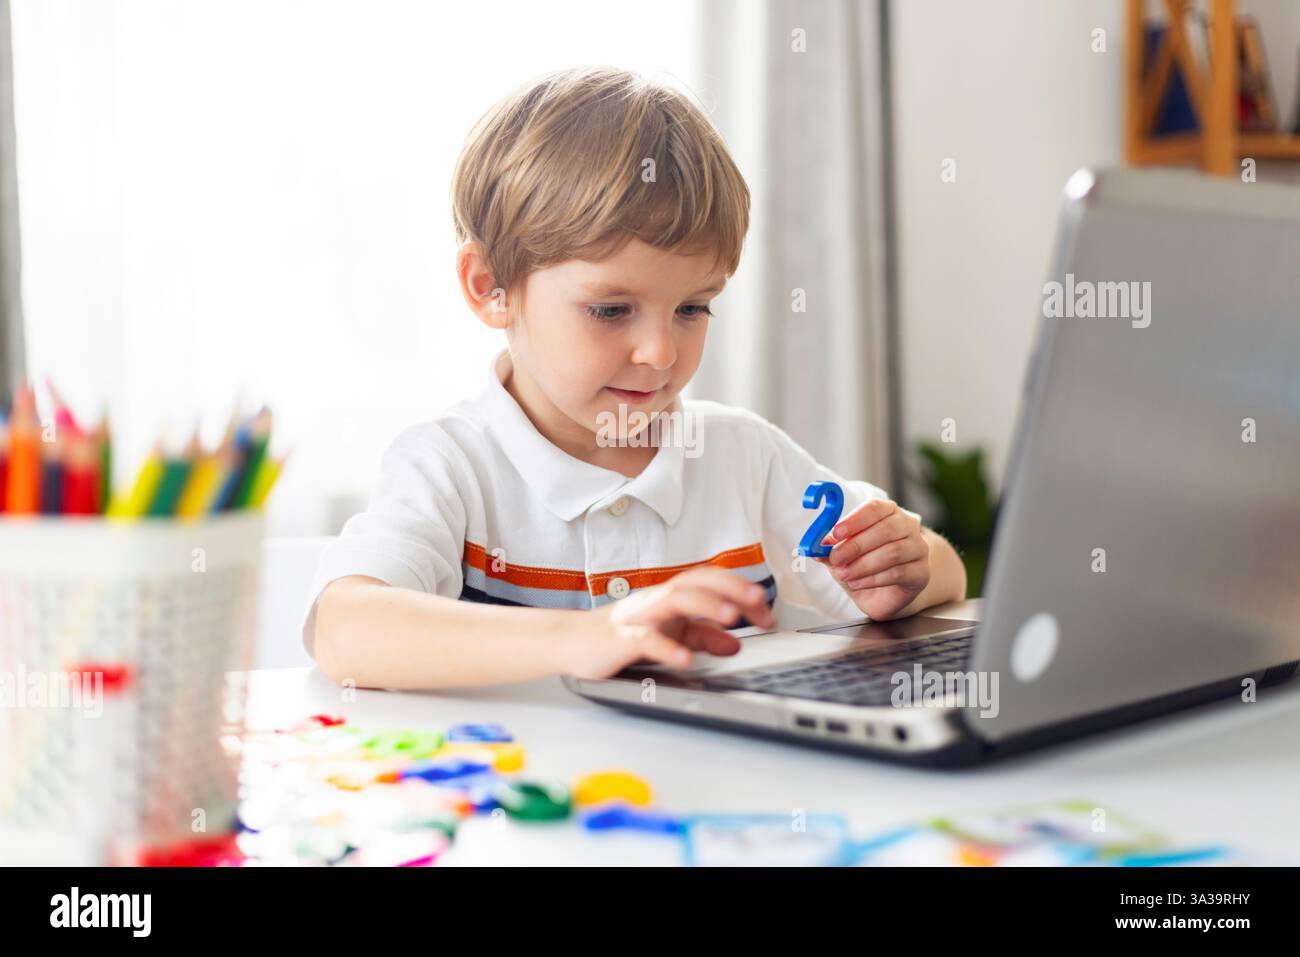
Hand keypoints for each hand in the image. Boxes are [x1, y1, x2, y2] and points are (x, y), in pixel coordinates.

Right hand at [561, 567, 774, 678]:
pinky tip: (685, 659)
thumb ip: (701, 638)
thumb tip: (735, 644)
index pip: (710, 582)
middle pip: (696, 584)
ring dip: (705, 607)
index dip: (740, 590)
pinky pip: (646, 639)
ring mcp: (640, 616)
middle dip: (730, 590)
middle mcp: (657, 600)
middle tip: (758, 603)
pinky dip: (667, 648)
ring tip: (730, 619)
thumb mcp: (670, 635)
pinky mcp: (622, 638)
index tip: (766, 611)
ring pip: (674, 601)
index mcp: (670, 597)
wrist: (573, 642)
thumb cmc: (621, 635)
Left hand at [815, 499, 929, 619]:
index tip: (836, 533)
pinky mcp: (921, 573)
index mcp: (888, 513)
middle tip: (836, 558)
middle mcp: (908, 527)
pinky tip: (857, 583)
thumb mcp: (842, 555)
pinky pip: (898, 573)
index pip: (875, 508)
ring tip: (844, 574)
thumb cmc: (864, 565)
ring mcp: (918, 550)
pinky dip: (873, 579)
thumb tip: (815, 546)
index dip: (855, 520)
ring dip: (863, 564)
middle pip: (886, 529)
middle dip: (856, 545)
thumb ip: (830, 549)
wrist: (884, 593)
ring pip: (893, 552)